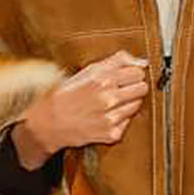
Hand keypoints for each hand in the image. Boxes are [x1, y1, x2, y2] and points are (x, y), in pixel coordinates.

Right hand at [12, 49, 150, 169]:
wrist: (51, 122)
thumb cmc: (68, 94)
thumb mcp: (89, 70)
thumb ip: (118, 61)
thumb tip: (142, 62)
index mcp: (103, 79)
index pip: (138, 72)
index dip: (132, 74)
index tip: (125, 77)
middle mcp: (109, 98)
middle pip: (142, 88)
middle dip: (133, 87)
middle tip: (120, 90)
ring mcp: (111, 118)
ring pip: (137, 105)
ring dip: (127, 103)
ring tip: (109, 104)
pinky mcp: (112, 134)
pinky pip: (128, 122)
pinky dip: (120, 120)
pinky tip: (105, 117)